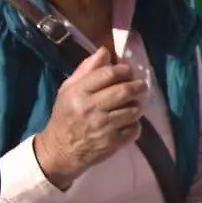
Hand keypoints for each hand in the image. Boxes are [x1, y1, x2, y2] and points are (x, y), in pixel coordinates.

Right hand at [36, 48, 147, 189]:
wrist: (60, 150)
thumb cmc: (66, 115)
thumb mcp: (68, 89)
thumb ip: (87, 69)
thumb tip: (105, 51)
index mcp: (78, 92)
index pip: (108, 73)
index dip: (124, 69)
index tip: (128, 71)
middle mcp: (91, 108)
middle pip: (125, 91)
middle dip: (138, 85)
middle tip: (141, 85)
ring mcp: (103, 127)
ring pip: (133, 110)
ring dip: (137, 105)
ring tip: (134, 103)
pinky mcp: (112, 143)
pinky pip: (135, 129)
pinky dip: (135, 124)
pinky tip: (128, 122)